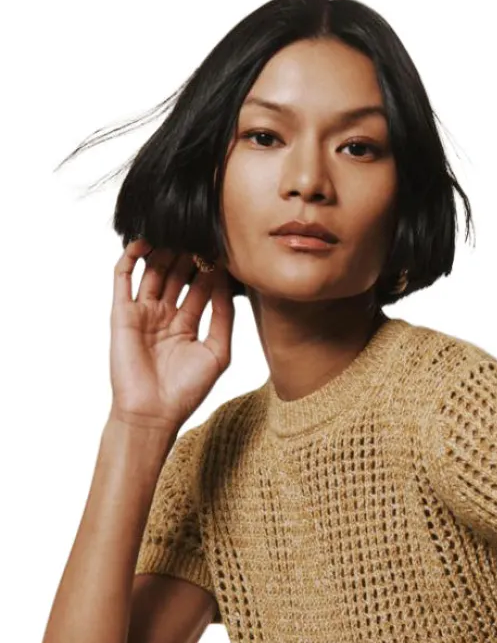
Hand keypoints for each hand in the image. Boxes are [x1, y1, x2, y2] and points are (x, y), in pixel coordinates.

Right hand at [109, 238, 234, 430]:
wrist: (153, 413)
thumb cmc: (186, 390)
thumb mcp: (217, 352)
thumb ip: (223, 317)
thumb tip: (227, 284)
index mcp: (187, 324)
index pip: (200, 287)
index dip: (211, 269)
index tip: (225, 249)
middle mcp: (164, 315)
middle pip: (177, 274)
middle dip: (189, 255)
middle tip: (202, 233)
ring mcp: (142, 312)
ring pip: (153, 271)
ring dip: (165, 251)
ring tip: (179, 230)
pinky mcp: (122, 313)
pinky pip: (123, 278)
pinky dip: (131, 257)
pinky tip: (146, 241)